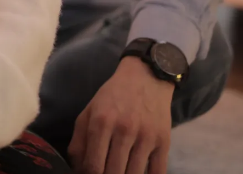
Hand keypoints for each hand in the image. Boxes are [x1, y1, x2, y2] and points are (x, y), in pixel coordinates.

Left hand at [68, 57, 173, 173]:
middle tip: (104, 173)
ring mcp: (146, 137)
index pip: (93, 165)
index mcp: (100, 123)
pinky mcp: (164, 142)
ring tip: (119, 171)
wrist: (146, 78)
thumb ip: (79, 141)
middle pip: (113, 173)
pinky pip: (157, 172)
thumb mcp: (89, 112)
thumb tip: (77, 169)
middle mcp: (123, 131)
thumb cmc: (113, 97)